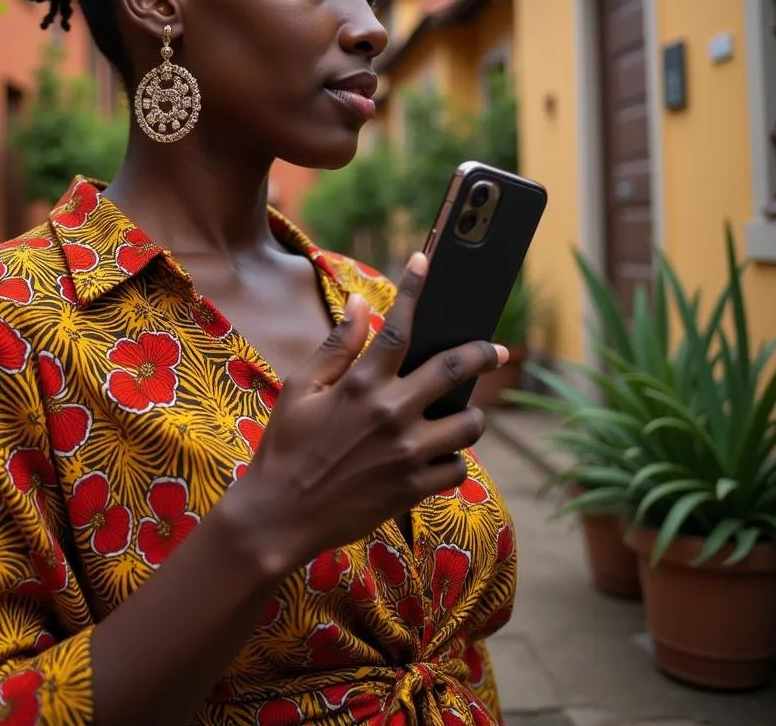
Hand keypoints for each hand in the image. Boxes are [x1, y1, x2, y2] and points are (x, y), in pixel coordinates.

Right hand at [223, 252, 506, 572]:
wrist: (279, 515)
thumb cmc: (286, 447)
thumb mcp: (301, 389)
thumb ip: (336, 346)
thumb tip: (358, 303)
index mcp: (361, 385)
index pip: (398, 326)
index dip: (414, 288)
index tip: (426, 261)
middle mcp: (391, 414)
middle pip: (452, 370)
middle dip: (481, 353)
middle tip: (496, 349)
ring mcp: (407, 454)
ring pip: (468, 424)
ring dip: (471, 414)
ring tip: (462, 413)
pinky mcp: (413, 489)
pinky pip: (457, 468)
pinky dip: (453, 459)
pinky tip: (439, 454)